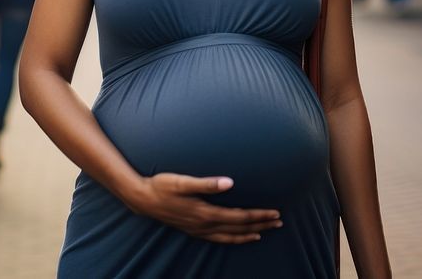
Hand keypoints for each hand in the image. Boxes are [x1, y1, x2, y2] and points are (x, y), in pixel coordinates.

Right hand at [125, 173, 282, 243]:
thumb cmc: (162, 186)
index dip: (258, 215)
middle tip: (279, 222)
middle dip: (260, 225)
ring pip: (230, 237)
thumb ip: (206, 183)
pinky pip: (219, 239)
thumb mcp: (182, 181)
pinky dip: (233, 239)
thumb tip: (229, 182)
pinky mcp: (193, 230)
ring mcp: (199, 230)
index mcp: (205, 212)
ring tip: (265, 232)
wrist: (142, 199)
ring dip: (249, 234)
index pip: (239, 217)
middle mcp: (204, 225)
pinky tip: (238, 237)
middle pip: (239, 228)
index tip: (275, 213)